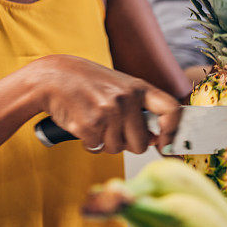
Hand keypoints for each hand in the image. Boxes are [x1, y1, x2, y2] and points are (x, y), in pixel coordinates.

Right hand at [31, 55, 180, 153]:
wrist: (52, 77)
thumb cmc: (87, 83)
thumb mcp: (119, 86)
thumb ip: (139, 109)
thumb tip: (158, 140)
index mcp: (138, 87)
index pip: (171, 109)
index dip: (173, 131)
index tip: (166, 142)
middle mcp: (126, 99)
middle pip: (141, 143)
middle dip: (128, 144)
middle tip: (113, 129)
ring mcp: (108, 112)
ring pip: (116, 148)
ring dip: (105, 142)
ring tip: (95, 121)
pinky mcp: (89, 125)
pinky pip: (96, 148)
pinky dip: (89, 142)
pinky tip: (82, 123)